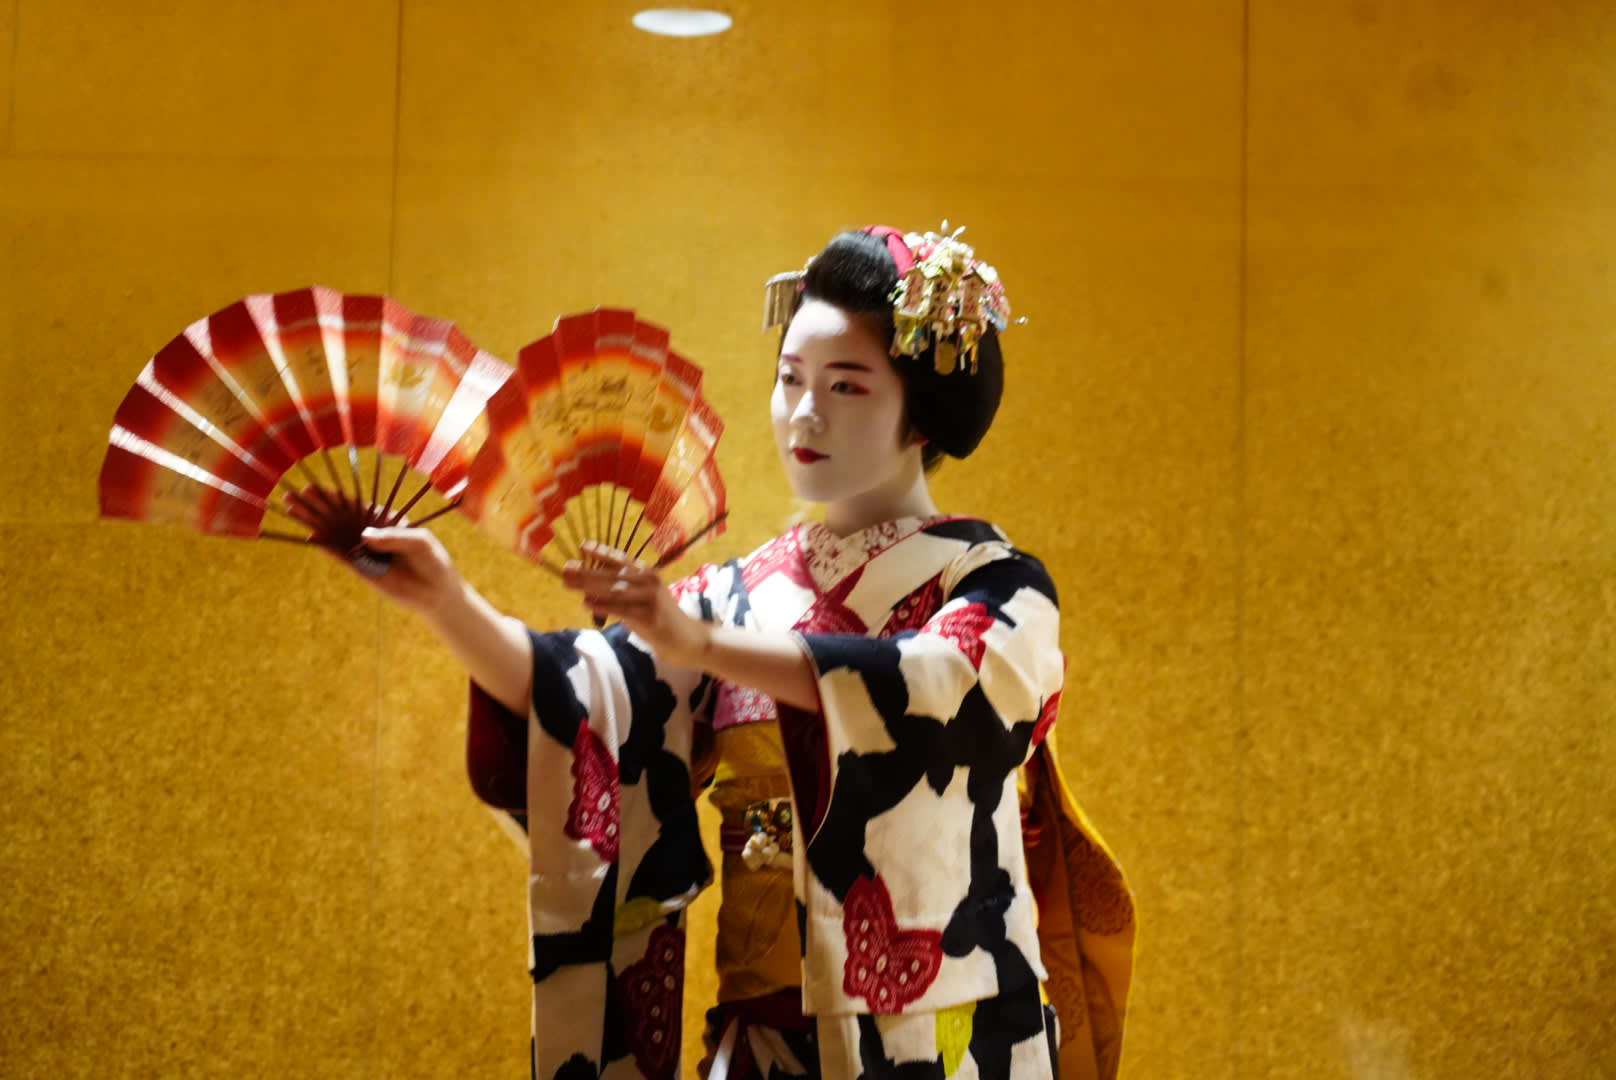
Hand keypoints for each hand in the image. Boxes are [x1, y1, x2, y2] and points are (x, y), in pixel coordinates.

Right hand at [283, 486, 463, 615]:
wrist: (435, 592)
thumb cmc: (432, 560)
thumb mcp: (419, 543)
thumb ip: (394, 538)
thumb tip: (365, 535)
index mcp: (384, 518)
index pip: (356, 503)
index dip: (334, 495)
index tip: (314, 488)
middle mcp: (370, 532)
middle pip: (339, 515)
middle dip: (316, 505)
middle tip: (291, 494)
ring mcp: (363, 550)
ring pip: (334, 534)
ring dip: (314, 523)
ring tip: (291, 511)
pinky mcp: (361, 569)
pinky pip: (340, 556)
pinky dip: (327, 548)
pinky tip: (310, 539)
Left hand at [563, 541, 711, 669]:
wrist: (689, 639)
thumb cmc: (662, 619)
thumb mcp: (642, 600)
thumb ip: (621, 593)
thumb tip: (591, 589)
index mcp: (647, 574)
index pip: (621, 560)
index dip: (602, 552)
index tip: (582, 546)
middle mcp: (649, 581)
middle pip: (613, 574)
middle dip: (586, 571)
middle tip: (566, 569)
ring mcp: (650, 598)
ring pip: (614, 589)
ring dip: (589, 585)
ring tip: (569, 582)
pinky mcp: (650, 616)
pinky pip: (621, 609)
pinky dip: (602, 606)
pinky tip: (587, 603)